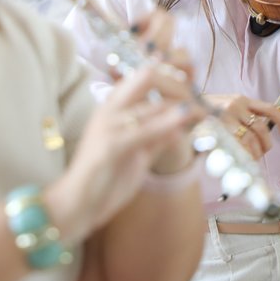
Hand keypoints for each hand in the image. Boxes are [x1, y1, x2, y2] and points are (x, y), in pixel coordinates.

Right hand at [44, 62, 202, 244]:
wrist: (75, 206)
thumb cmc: (104, 180)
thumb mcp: (138, 154)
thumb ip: (158, 137)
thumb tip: (184, 123)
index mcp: (113, 106)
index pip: (144, 74)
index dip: (172, 74)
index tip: (195, 86)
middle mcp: (109, 108)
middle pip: (148, 75)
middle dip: (179, 83)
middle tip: (201, 98)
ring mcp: (107, 124)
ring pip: (150, 103)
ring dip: (180, 105)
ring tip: (204, 110)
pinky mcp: (108, 145)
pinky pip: (142, 130)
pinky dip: (165, 125)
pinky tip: (184, 122)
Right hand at [204, 94, 279, 159]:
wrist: (180, 112)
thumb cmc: (205, 114)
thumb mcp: (225, 107)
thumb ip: (243, 115)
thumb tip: (264, 132)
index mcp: (240, 99)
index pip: (269, 108)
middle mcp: (235, 105)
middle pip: (261, 128)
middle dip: (266, 144)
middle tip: (262, 152)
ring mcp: (225, 117)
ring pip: (251, 139)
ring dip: (255, 152)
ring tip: (252, 158)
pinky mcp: (216, 129)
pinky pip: (238, 145)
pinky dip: (244, 155)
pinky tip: (243, 159)